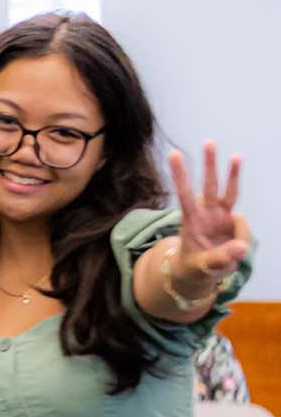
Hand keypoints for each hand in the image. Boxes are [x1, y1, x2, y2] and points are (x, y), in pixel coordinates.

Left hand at [168, 142, 250, 292]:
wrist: (199, 274)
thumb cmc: (194, 268)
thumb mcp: (201, 268)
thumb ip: (220, 258)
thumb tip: (241, 247)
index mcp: (190, 221)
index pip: (184, 194)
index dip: (180, 175)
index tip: (174, 154)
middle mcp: (205, 214)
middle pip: (208, 186)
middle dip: (209, 165)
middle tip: (208, 142)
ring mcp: (221, 217)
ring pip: (228, 192)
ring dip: (232, 173)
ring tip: (236, 155)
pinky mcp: (233, 223)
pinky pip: (243, 224)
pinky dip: (242, 237)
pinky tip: (235, 250)